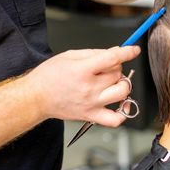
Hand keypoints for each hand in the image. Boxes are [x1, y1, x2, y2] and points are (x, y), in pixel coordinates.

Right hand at [26, 46, 140, 126]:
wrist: (36, 98)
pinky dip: (123, 112)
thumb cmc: (48, 76)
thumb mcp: (69, 55)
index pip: (113, 59)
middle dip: (116, 67)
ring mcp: (92, 103)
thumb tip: (114, 52)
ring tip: (112, 82)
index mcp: (82, 70)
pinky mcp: (91, 115)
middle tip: (105, 68)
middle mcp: (89, 88)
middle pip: (118, 74)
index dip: (127, 52)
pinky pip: (116, 119)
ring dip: (122, 85)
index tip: (134, 50)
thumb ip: (93, 53)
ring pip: (122, 93)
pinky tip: (120, 104)